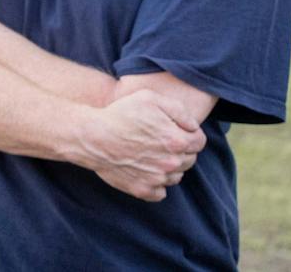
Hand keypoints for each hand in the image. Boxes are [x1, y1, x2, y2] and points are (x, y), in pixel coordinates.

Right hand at [76, 88, 204, 200]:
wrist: (91, 136)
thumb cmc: (120, 114)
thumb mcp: (149, 98)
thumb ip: (179, 110)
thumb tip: (193, 126)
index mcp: (177, 141)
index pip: (199, 141)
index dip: (189, 133)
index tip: (174, 129)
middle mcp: (171, 163)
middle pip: (190, 159)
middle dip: (179, 150)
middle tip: (158, 140)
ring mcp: (158, 179)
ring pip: (176, 176)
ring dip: (168, 166)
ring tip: (149, 153)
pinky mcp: (144, 190)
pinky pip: (161, 191)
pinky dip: (156, 183)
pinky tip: (144, 169)